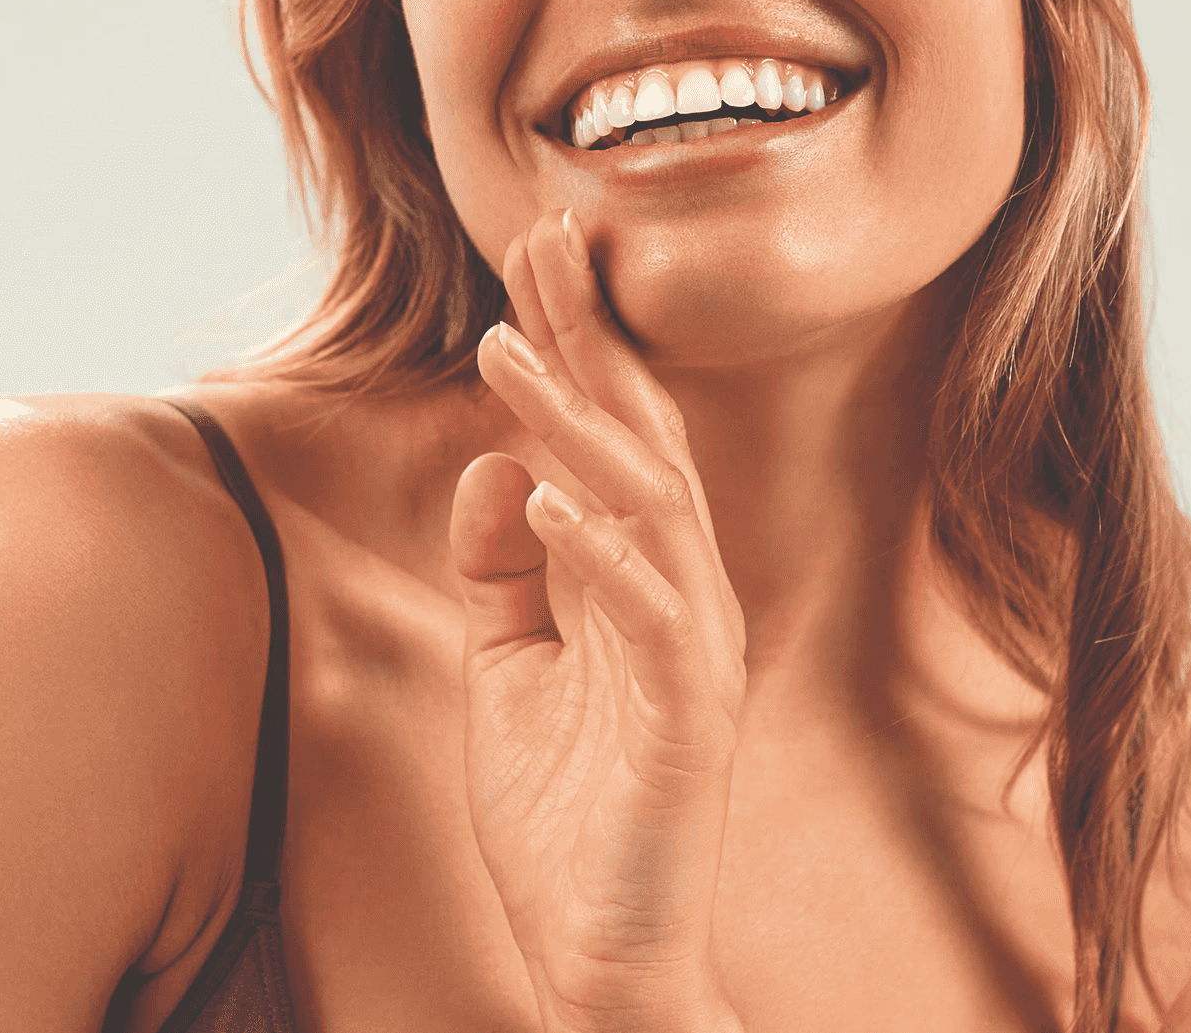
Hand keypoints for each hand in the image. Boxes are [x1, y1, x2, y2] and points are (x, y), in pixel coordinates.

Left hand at [449, 209, 750, 1032]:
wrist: (605, 951)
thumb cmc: (566, 812)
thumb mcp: (507, 668)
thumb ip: (500, 570)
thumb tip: (496, 468)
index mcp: (646, 577)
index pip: (613, 433)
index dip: (577, 338)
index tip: (536, 246)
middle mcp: (684, 595)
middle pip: (641, 439)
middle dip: (590, 338)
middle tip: (544, 238)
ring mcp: (693, 655)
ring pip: (647, 508)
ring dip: (579, 426)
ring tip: (511, 353)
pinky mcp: (687, 720)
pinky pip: (654, 617)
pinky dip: (605, 553)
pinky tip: (551, 500)